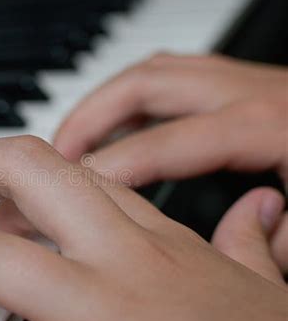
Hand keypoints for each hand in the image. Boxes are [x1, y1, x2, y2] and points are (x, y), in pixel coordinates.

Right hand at [54, 53, 287, 272]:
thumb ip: (272, 245)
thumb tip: (230, 249)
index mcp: (264, 124)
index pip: (164, 143)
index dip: (110, 167)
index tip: (67, 193)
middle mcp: (248, 90)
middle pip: (144, 84)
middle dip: (89, 118)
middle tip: (54, 157)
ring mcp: (243, 78)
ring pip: (152, 70)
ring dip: (105, 101)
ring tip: (75, 140)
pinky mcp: (242, 80)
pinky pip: (171, 74)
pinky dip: (133, 96)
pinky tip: (119, 127)